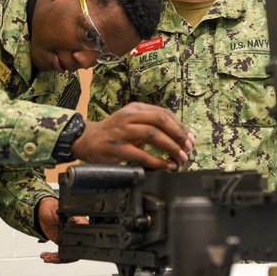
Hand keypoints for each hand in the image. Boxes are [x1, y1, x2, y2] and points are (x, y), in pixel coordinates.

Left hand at [36, 197, 84, 263]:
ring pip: (68, 254)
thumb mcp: (58, 211)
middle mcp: (77, 233)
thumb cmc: (51, 208)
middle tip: (54, 258)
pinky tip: (47, 257)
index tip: (66, 251)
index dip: (77, 247)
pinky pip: (61, 254)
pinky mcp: (62, 243)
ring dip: (58, 258)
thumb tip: (72, 220)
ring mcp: (69, 239)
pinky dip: (54, 257)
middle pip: (77, 250)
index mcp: (81, 224)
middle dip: (65, 257)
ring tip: (48, 258)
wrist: (41, 213)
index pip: (84, 238)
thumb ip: (65, 217)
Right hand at [71, 102, 194, 169]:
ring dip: (171, 147)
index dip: (180, 126)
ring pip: (153, 135)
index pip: (164, 113)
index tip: (190, 138)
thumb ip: (150, 124)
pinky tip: (166, 166)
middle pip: (161, 120)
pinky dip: (158, 162)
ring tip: (180, 158)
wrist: (86, 140)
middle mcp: (129, 116)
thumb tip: (178, 136)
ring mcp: (122, 132)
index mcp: (135, 108)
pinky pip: (142, 155)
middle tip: (188, 148)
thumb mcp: (131, 121)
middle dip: (179, 135)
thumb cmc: (113, 132)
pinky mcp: (117, 148)